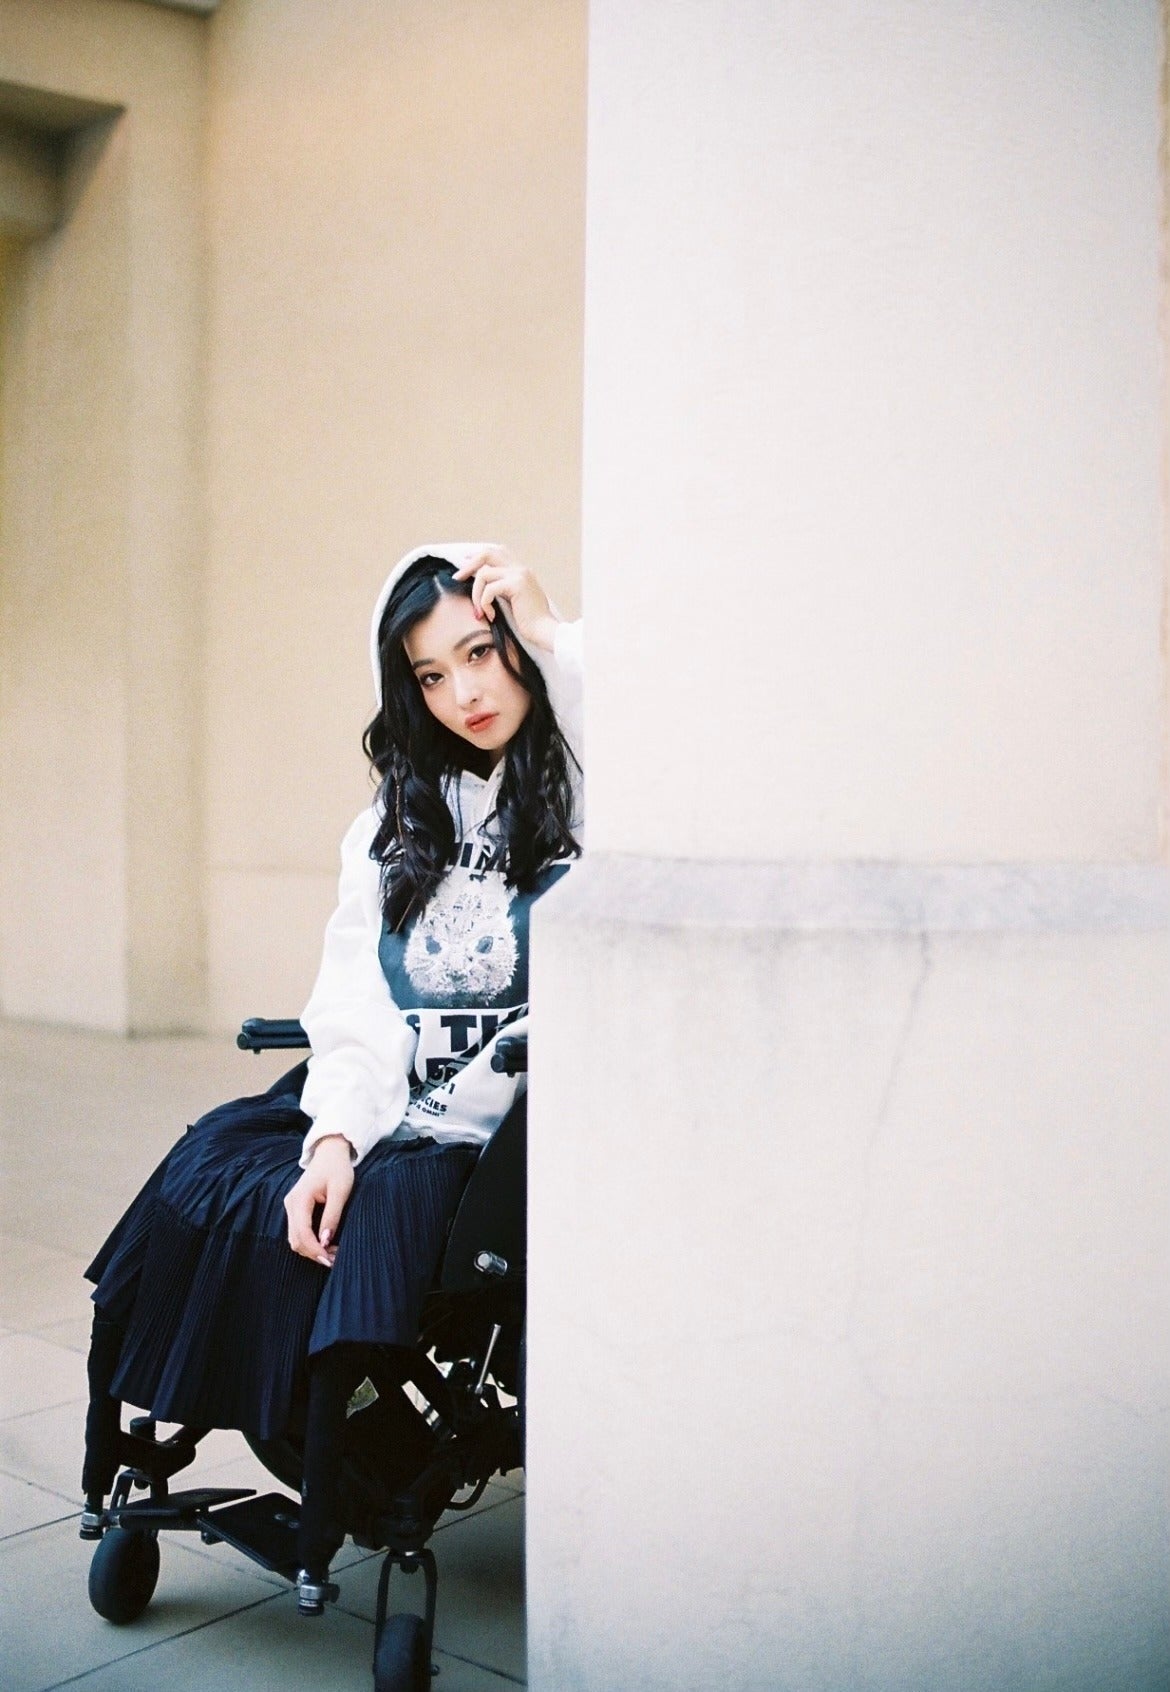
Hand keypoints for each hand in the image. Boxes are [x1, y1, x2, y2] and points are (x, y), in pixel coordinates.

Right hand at [284, 1135, 354, 1266]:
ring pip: (294, 1238)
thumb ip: (332, 1216)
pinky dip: (309, 1242)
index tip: (330, 1260)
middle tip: (334, 1261)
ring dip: (311, 1250)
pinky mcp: (295, 1209)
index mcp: (299, 1199)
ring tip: (332, 1255)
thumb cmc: (338, 1169)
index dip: (314, 1250)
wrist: (330, 1152)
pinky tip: (325, 1244)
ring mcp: (291, 1206)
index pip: (302, 1232)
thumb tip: (325, 1241)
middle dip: (313, 1253)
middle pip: (295, 1239)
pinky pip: (298, 1231)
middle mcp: (290, 1204)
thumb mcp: (340, 1191)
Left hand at [454, 547, 559, 652]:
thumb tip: (480, 586)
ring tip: (479, 611)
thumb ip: (501, 589)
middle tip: (457, 578)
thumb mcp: (514, 601)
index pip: (496, 552)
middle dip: (469, 565)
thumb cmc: (530, 623)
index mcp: (521, 570)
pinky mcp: (516, 585)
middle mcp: (520, 568)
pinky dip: (484, 603)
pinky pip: (489, 589)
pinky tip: (490, 616)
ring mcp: (519, 574)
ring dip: (475, 593)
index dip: (477, 558)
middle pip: (487, 553)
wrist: (545, 632)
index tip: (464, 570)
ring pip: (484, 573)